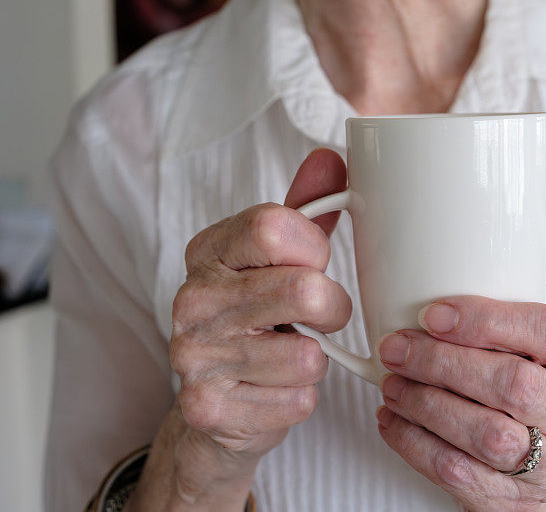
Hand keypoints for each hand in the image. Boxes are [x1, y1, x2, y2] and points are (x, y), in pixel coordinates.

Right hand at [129, 149, 349, 509]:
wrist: (217, 402)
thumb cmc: (258, 319)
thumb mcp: (278, 260)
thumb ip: (307, 210)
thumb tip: (333, 158)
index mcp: (208, 251)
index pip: (275, 226)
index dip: (314, 248)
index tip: (313, 263)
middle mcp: (191, 299)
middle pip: (303, 290)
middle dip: (332, 308)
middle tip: (319, 316)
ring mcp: (192, 356)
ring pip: (308, 356)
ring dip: (315, 359)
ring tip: (289, 353)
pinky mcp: (208, 408)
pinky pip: (297, 400)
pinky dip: (300, 397)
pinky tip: (274, 388)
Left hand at [375, 196, 545, 510]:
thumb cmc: (538, 381)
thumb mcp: (543, 329)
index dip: (486, 320)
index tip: (432, 311)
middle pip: (511, 385)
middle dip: (441, 363)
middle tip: (393, 347)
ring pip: (485, 434)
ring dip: (425, 404)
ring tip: (389, 381)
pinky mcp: (513, 500)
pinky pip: (460, 475)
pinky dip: (415, 444)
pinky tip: (391, 419)